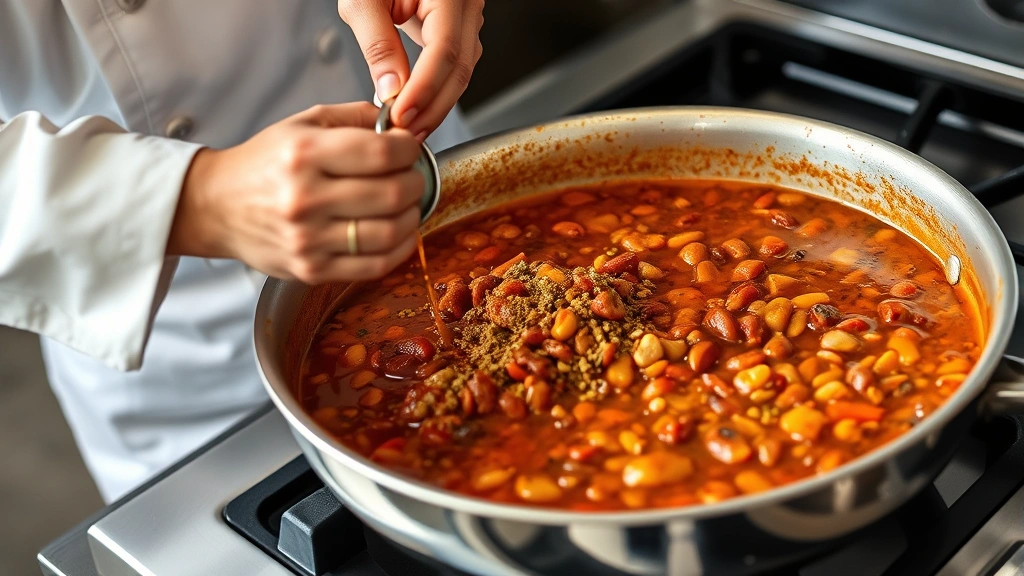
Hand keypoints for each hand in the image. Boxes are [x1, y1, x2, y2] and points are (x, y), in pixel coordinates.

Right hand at [168, 102, 424, 283]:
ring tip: (406, 205)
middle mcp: (305, 198)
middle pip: (392, 194)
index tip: (410, 148)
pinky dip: (398, 248)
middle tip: (412, 177)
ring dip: (411, 217)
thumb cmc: (263, 164)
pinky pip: (375, 265)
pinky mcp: (311, 270)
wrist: (215, 207)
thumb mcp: (302, 124)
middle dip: (415, 182)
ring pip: (389, 232)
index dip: (408, 150)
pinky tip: (398, 233)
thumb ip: (354, 117)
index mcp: (304, 154)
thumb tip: (404, 123)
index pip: (381, 153)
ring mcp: (308, 239)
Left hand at [338, 0, 484, 138]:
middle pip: (461, 69)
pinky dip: (437, 89)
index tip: (400, 115)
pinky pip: (456, 65)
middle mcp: (468, 3)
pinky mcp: (460, 28)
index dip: (424, 89)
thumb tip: (390, 89)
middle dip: (432, 107)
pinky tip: (417, 106)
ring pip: (463, 71)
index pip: (445, 51)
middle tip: (405, 133)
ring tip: (408, 126)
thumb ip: (377, 43)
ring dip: (436, 104)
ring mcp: (469, 16)